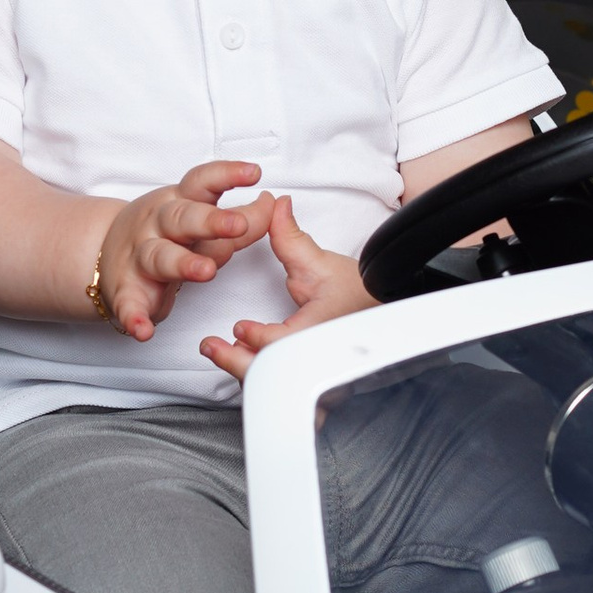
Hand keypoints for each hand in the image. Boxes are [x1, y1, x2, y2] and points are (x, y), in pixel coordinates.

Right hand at [93, 162, 266, 340]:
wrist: (100, 252)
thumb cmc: (163, 233)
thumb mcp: (199, 218)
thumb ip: (240, 218)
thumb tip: (275, 205)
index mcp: (179, 203)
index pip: (202, 183)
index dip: (227, 176)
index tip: (253, 174)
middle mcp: (158, 225)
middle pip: (182, 218)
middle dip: (210, 221)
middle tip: (237, 225)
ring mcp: (139, 257)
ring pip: (159, 257)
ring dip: (182, 264)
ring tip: (204, 272)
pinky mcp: (126, 291)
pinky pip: (128, 304)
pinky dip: (134, 317)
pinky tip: (144, 329)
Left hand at [200, 197, 374, 380]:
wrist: (381, 310)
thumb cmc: (360, 292)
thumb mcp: (321, 263)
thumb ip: (291, 238)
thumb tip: (276, 207)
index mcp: (321, 330)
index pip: (285, 343)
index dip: (259, 337)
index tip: (238, 327)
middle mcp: (317, 357)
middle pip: (273, 374)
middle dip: (237, 362)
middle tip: (212, 347)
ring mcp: (315, 371)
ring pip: (274, 385)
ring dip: (245, 370)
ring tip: (219, 351)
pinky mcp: (309, 376)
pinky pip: (281, 386)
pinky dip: (261, 377)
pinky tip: (245, 360)